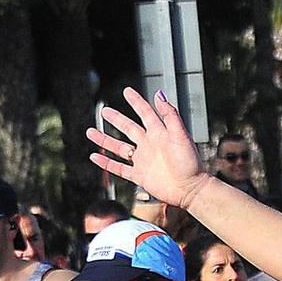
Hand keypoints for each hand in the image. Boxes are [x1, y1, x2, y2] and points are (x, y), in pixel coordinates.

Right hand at [88, 88, 212, 211]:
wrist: (190, 189)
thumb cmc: (190, 163)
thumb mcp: (181, 135)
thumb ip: (169, 115)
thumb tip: (158, 94)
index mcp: (159, 133)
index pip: (145, 113)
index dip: (136, 102)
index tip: (127, 91)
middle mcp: (149, 145)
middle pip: (128, 128)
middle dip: (116, 119)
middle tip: (104, 111)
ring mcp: (143, 160)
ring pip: (119, 148)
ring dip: (105, 140)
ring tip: (90, 132)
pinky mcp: (140, 176)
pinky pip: (119, 168)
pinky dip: (106, 163)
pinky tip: (94, 157)